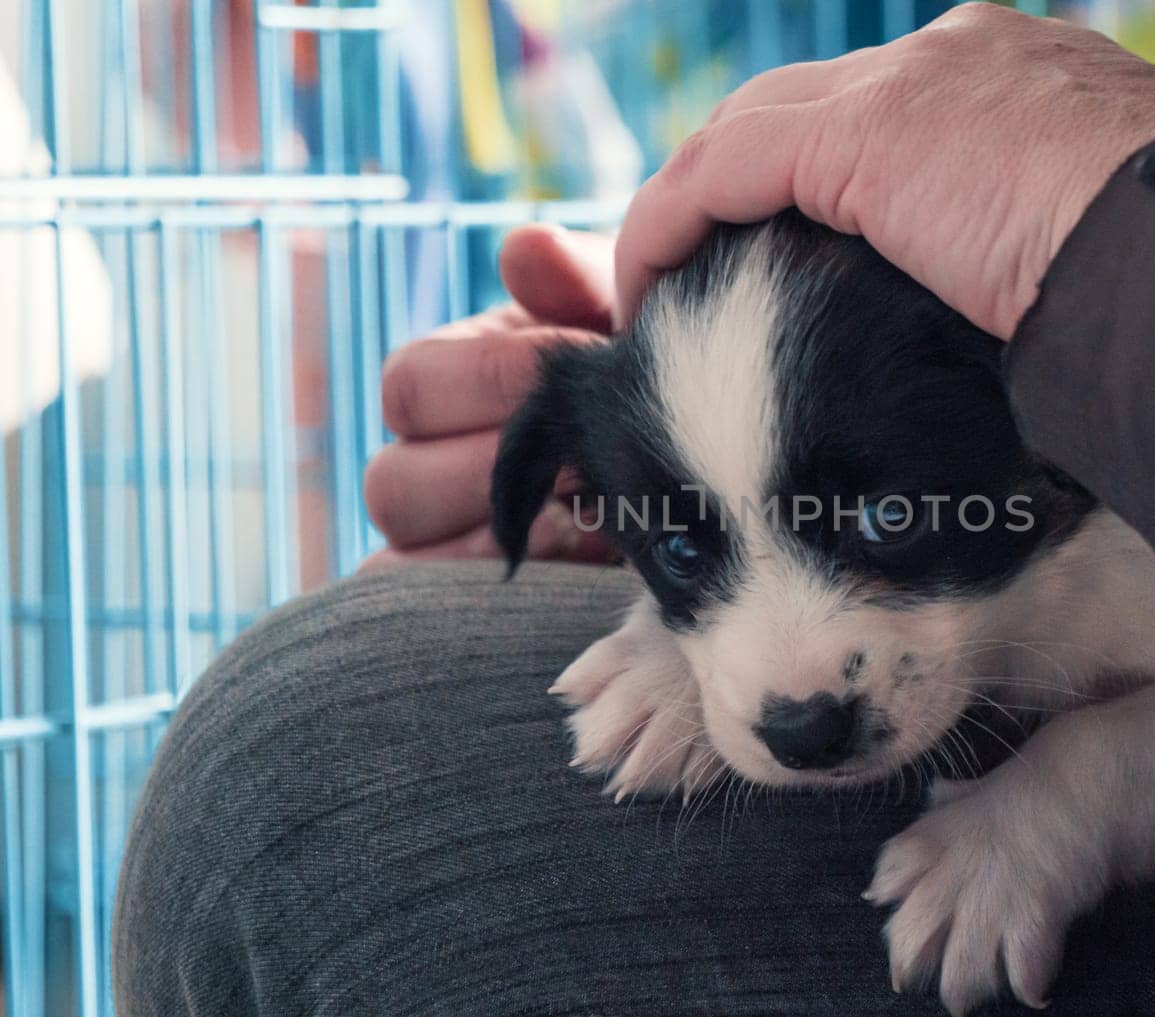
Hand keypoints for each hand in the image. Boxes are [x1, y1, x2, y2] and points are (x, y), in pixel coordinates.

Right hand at [362, 225, 619, 570]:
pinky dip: (481, 586)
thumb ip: (579, 282)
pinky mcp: (463, 591)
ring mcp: (440, 532)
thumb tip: (525, 250)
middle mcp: (430, 454)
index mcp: (455, 375)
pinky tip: (563, 561)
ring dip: (493, 537)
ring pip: (403, 551)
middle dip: (490, 472)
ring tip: (581, 517)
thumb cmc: (653, 375)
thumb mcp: (625, 317)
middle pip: (393, 481)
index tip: (574, 369)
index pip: (411, 386)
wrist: (707, 454)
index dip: (486, 383)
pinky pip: (422, 603)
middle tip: (580, 462)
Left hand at [614, 3, 1154, 338]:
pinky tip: (648, 283)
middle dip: (742, 186)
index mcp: (1019, 79)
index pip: (882, 114)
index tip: (793, 255)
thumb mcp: (1104, 250)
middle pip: (803, 111)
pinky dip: (674, 226)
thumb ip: (1041, 253)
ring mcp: (911, 84)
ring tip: (663, 286)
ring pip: (752, 133)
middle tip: (703, 268)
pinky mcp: (863, 134)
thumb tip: (1016, 323)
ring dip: (695, 210)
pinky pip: (725, 173)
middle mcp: (958, 59)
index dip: (819, 180)